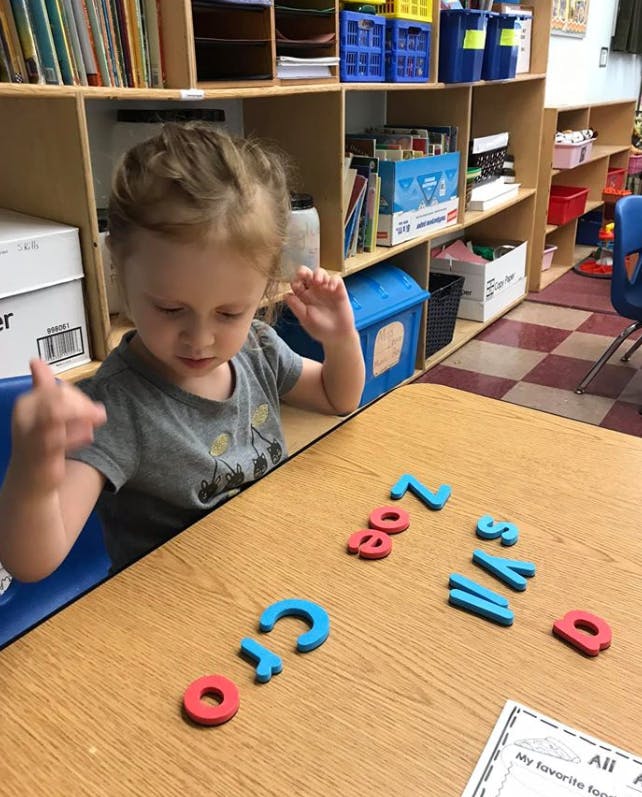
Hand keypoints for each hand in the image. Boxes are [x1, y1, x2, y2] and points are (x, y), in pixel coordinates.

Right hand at [9, 360, 105, 494]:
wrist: (30, 480)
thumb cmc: (38, 444)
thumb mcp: (41, 412)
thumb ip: (42, 386)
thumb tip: (36, 361)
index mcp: (26, 403)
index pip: (57, 388)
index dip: (78, 396)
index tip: (90, 408)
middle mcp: (24, 417)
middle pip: (59, 396)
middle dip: (83, 405)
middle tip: (98, 414)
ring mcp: (30, 435)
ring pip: (56, 412)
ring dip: (81, 415)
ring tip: (94, 423)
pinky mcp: (40, 454)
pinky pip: (59, 438)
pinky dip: (78, 435)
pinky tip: (88, 437)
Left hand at [284, 267, 356, 346]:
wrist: (337, 336)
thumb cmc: (320, 329)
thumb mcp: (305, 319)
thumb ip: (296, 306)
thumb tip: (285, 295)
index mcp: (304, 297)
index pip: (297, 283)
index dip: (295, 280)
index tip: (297, 285)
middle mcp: (314, 291)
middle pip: (307, 274)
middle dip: (304, 271)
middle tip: (304, 274)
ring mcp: (326, 289)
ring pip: (320, 273)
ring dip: (319, 273)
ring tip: (319, 282)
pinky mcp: (339, 291)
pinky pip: (336, 279)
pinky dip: (333, 280)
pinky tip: (331, 288)